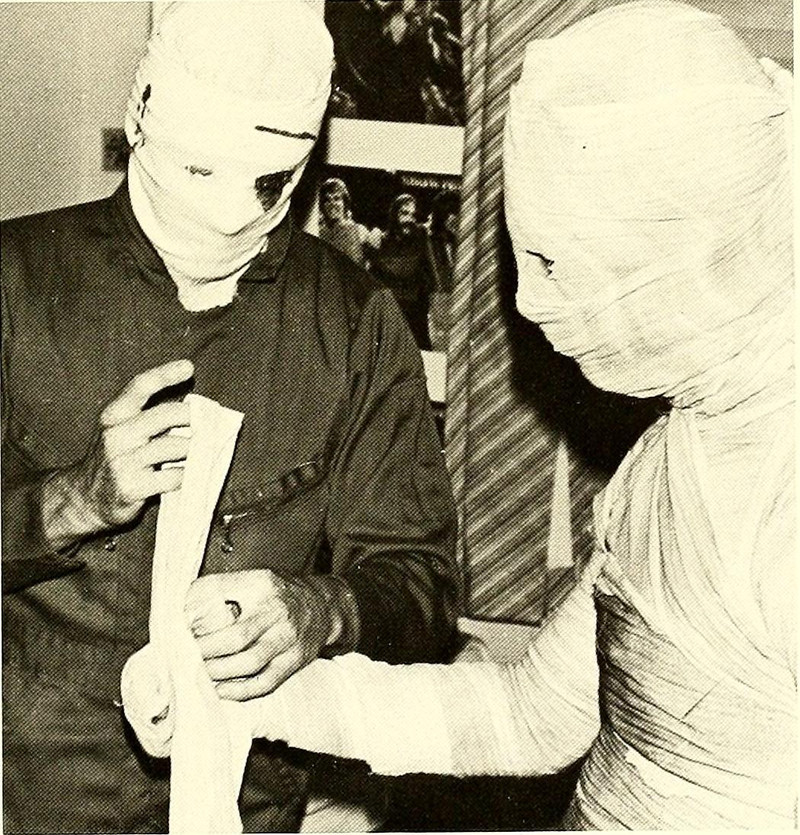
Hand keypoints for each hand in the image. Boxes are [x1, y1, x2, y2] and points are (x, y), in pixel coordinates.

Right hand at [42, 359, 194, 549]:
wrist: (86, 499)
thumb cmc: (115, 458)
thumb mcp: (121, 430)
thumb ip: (149, 416)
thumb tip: (194, 406)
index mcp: (113, 415)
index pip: (139, 386)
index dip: (165, 374)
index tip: (189, 367)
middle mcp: (115, 435)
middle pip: (165, 415)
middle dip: (192, 417)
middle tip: (208, 423)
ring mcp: (122, 462)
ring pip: (175, 447)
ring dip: (194, 449)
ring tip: (200, 451)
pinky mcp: (132, 488)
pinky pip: (174, 476)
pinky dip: (187, 475)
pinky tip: (187, 474)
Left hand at [185, 569, 340, 699]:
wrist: (322, 608)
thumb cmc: (279, 594)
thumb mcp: (253, 578)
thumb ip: (220, 588)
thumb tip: (181, 608)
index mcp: (262, 584)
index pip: (219, 592)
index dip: (194, 610)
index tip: (178, 624)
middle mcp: (277, 611)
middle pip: (235, 637)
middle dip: (204, 650)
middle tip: (184, 654)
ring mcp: (288, 639)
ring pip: (248, 663)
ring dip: (217, 672)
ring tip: (197, 672)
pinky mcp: (293, 662)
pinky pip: (263, 683)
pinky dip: (238, 691)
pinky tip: (219, 690)